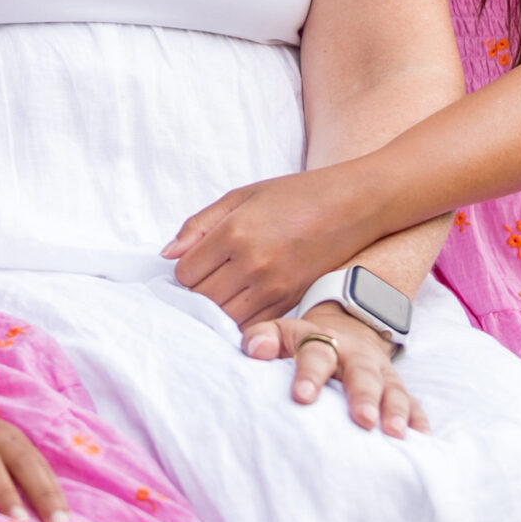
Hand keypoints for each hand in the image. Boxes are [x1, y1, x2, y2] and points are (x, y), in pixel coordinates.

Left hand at [164, 166, 372, 325]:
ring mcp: (274, 287)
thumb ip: (199, 224)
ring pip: (224, 318)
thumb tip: (167, 254)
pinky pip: (252, 326)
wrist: (352, 206)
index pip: (185, 272)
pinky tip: (243, 302)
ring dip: (216, 309)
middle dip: (196, 293)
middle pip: (201, 300)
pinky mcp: (291, 302)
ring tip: (224, 291)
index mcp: (235, 232)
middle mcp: (252, 263)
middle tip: (206, 279)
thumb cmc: (295, 195)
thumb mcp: (241, 196)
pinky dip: (240, 320)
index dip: (184, 269)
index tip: (195, 262)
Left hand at [242, 304, 424, 437]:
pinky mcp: (397, 388)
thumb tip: (254, 351)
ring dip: (395, 410)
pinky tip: (420, 439)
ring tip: (394, 433)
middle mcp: (356, 356)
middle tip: (363, 420)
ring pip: (393, 388)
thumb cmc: (305, 344)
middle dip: (364, 395)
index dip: (310, 374)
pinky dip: (418, 420)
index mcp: (324, 341)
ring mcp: (381, 372)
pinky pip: (414, 403)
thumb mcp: (283, 333)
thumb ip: (262, 338)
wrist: (346, 330)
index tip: (302, 396)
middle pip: (362, 373)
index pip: (316, 353)